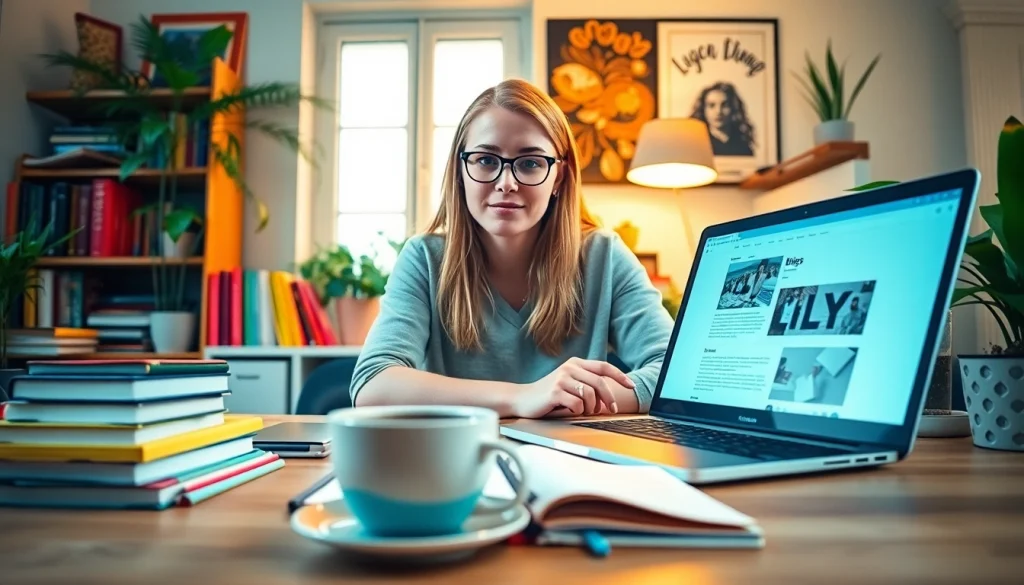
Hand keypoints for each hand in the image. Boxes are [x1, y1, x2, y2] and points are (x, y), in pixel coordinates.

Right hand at [511, 357, 635, 418]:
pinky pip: (577, 404)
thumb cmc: (549, 395)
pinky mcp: (555, 391)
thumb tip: (609, 399)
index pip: (603, 366)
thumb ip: (586, 385)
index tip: (631, 386)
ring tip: (583, 412)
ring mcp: (562, 378)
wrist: (522, 399)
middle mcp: (569, 367)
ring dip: (590, 408)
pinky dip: (577, 411)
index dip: (620, 376)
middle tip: (610, 410)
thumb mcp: (569, 384)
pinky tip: (569, 411)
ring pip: (590, 395)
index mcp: (575, 363)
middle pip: (600, 382)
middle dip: (609, 399)